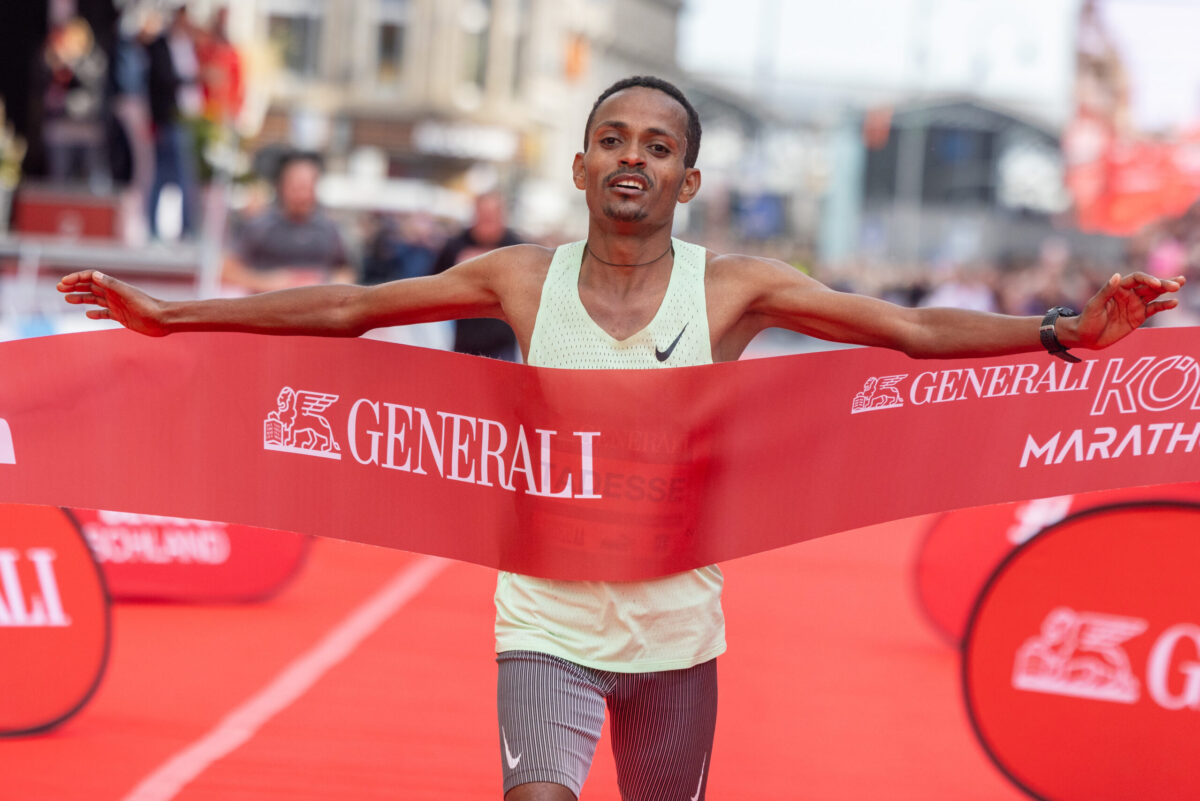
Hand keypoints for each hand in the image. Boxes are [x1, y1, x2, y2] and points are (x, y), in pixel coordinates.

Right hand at [57, 271, 169, 336]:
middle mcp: (114, 294)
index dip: (77, 279)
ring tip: (66, 298)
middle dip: (74, 286)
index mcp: (114, 286)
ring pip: (94, 300)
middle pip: (90, 287)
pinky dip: (95, 314)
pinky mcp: (121, 317)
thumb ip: (111, 284)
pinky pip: (104, 314)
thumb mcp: (127, 294)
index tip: (63, 283)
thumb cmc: (147, 306)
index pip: (91, 278)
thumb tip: (94, 274)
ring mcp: (117, 305)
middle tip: (59, 288)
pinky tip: (87, 315)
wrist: (162, 320)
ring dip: (81, 298)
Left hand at [1068, 272, 1185, 349]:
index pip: (1136, 279)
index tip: (1156, 284)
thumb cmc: (1087, 320)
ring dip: (1167, 290)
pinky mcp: (1139, 316)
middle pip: (1149, 285)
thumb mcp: (1095, 305)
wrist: (1086, 338)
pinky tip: (1174, 303)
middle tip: (1177, 283)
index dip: (1147, 279)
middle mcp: (1129, 294)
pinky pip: (1153, 309)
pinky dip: (1164, 305)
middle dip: (1163, 283)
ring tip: (1179, 285)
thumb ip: (1106, 291)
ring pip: (1154, 295)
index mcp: (1118, 288)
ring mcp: (1135, 305)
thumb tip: (1117, 276)